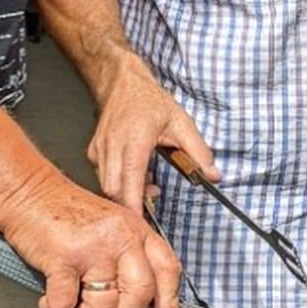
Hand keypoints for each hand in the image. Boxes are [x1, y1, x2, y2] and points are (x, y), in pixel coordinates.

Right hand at [0, 169, 184, 307]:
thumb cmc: (63, 213)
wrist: (26, 192)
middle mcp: (119, 236)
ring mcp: (93, 246)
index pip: (166, 268)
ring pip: (103, 304)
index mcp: (135, 229)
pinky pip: (65, 302)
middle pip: (140, 292)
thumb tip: (136, 307)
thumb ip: (126, 259)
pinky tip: (49, 300)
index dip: (170, 302)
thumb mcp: (108, 228)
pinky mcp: (63, 257)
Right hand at [86, 56, 219, 216]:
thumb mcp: (182, 122)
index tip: (143, 224)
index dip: (135, 205)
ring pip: (106, 186)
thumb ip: (198, 151)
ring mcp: (100, 148)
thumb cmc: (150, 101)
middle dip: (131, 205)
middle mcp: (113, 144)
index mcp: (136, 138)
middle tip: (153, 204)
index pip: (130, 180)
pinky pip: (102, 177)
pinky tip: (134, 175)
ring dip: (126, 194)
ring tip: (149, 183)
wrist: (124, 83)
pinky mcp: (93, 151)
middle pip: (114, 190)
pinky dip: (118, 183)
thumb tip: (212, 175)